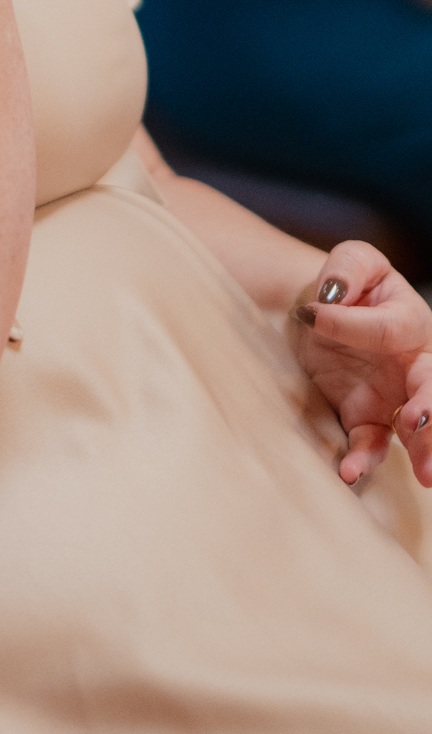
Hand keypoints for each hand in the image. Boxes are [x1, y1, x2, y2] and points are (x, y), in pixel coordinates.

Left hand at [289, 241, 431, 487]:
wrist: (318, 310)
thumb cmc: (343, 285)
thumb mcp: (351, 261)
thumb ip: (349, 267)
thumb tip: (334, 293)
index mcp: (411, 322)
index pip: (387, 330)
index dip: (349, 324)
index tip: (312, 314)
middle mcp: (413, 365)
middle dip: (431, 410)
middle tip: (416, 422)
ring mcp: (393, 397)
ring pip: (416, 429)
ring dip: (422, 448)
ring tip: (424, 472)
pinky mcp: (366, 418)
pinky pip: (372, 444)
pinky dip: (363, 459)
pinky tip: (349, 472)